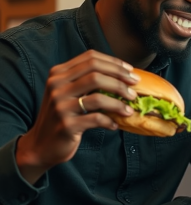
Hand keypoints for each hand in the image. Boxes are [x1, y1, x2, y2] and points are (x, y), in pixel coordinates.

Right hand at [16, 50, 139, 183]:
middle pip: (96, 74)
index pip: (90, 58)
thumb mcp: (69, 93)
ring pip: (98, 97)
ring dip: (119, 102)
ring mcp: (60, 106)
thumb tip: (124, 74)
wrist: (41, 145)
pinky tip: (115, 125)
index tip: (130, 71)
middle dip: (120, 80)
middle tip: (135, 88)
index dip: (114, 63)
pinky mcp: (66, 125)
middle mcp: (56, 86)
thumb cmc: (63, 116)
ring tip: (129, 108)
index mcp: (58, 73)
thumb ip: (88, 80)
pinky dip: (110, 121)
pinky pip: (96, 119)